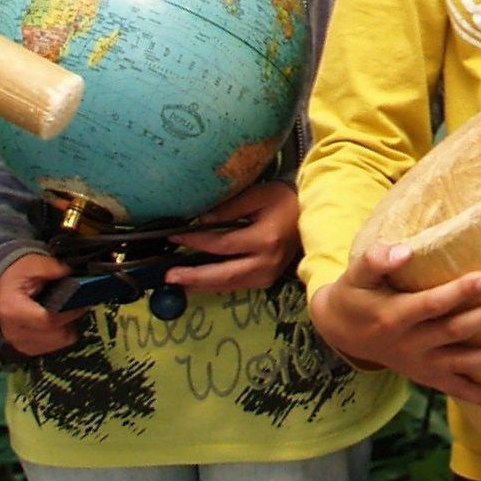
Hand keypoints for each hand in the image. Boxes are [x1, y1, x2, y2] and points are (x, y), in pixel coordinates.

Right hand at [0, 249, 84, 356]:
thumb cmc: (14, 275)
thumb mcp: (31, 264)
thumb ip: (51, 268)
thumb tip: (69, 273)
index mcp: (14, 310)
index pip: (48, 321)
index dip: (69, 314)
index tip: (80, 303)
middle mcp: (14, 331)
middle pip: (53, 336)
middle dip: (70, 323)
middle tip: (75, 307)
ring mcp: (17, 341)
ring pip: (54, 345)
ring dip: (65, 331)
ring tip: (65, 314)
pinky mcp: (22, 346)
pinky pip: (47, 349)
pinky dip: (56, 338)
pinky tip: (56, 323)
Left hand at [165, 178, 299, 292]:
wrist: (312, 216)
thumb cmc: (284, 200)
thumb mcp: (258, 195)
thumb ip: (229, 208)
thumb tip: (200, 222)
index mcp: (265, 239)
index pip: (222, 245)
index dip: (196, 242)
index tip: (173, 236)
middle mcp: (267, 262)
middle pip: (223, 275)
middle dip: (194, 277)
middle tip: (168, 277)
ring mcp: (268, 275)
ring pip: (229, 285)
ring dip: (201, 285)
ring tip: (176, 284)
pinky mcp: (266, 280)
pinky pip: (236, 285)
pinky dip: (215, 285)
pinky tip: (197, 283)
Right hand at [309, 241, 480, 412]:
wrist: (341, 332)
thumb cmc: (355, 294)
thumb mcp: (355, 275)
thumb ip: (375, 260)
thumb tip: (403, 252)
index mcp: (392, 316)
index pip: (430, 305)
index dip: (457, 293)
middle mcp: (409, 344)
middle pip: (453, 332)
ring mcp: (420, 364)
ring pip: (461, 362)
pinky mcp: (427, 376)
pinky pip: (456, 390)